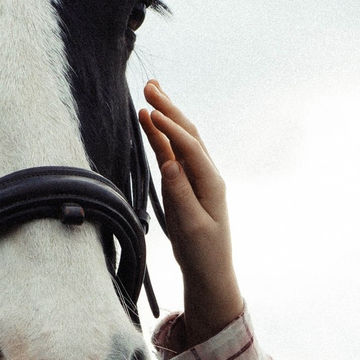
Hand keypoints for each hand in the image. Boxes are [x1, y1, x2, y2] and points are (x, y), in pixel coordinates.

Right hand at [139, 81, 243, 339]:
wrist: (209, 273)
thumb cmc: (203, 254)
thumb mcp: (191, 227)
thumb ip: (180, 193)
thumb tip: (168, 162)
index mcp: (211, 183)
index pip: (189, 147)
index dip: (169, 128)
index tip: (148, 111)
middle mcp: (206, 175)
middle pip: (186, 134)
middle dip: (168, 109)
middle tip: (149, 86)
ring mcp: (195, 178)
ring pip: (179, 140)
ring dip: (165, 116)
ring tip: (149, 94)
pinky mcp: (184, 186)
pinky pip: (171, 154)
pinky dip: (160, 136)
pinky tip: (149, 122)